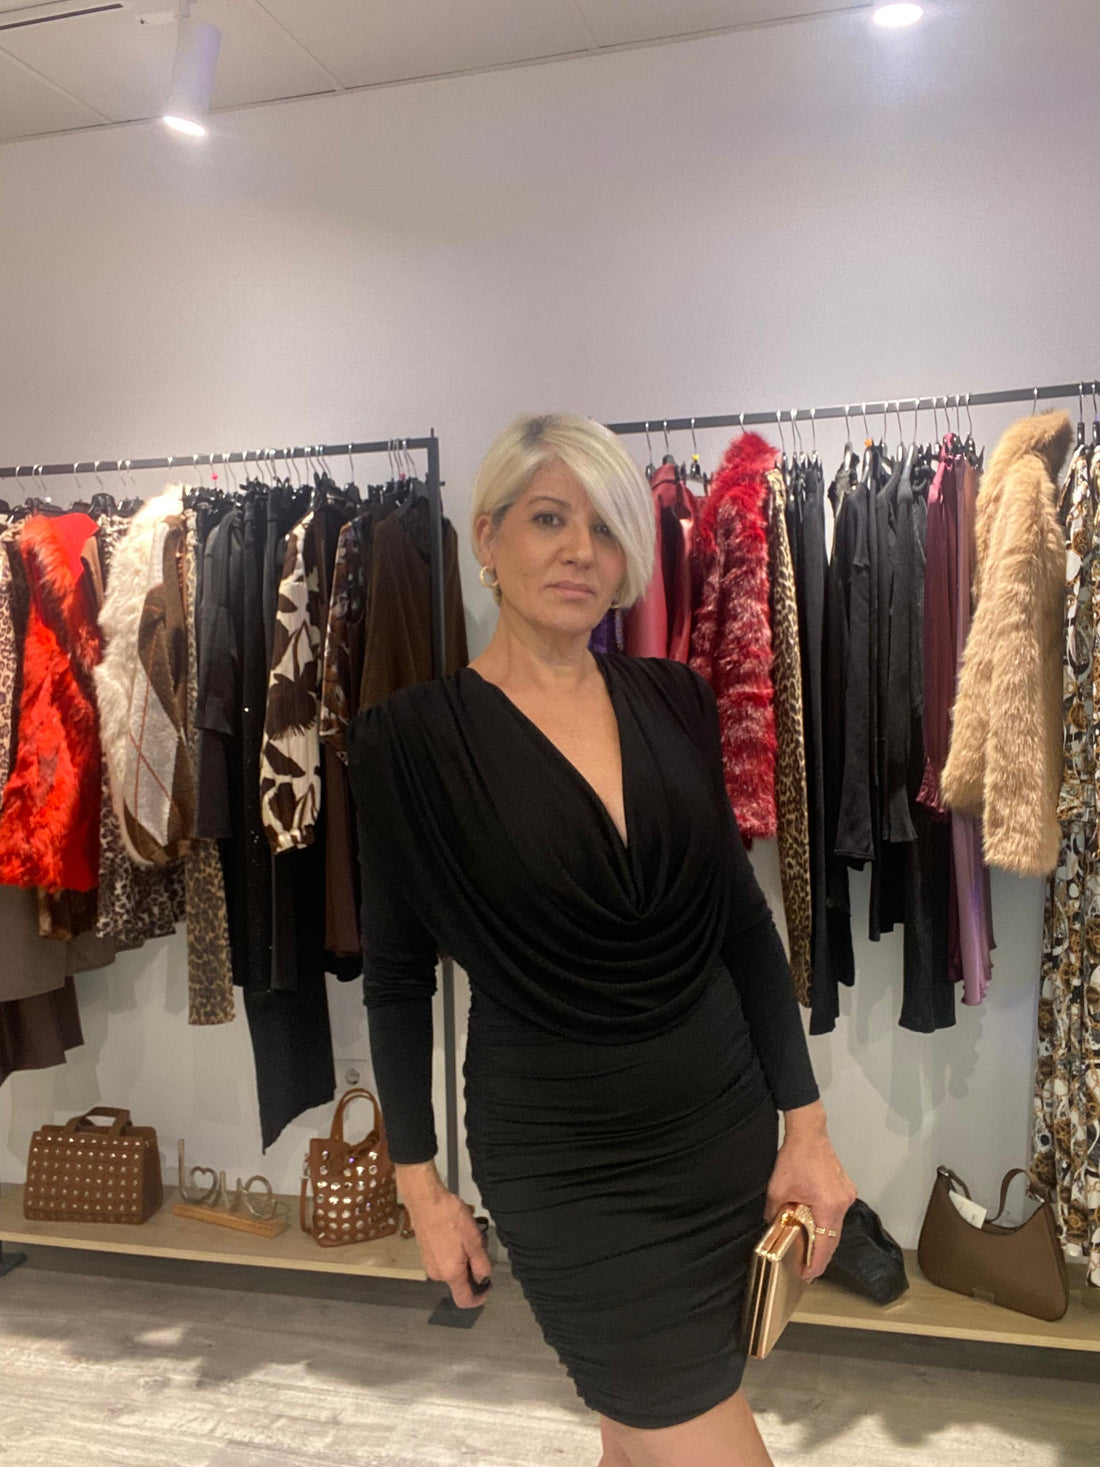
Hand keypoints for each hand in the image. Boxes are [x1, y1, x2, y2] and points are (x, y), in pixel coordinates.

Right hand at [397, 1161, 492, 1308]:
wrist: (425, 1199)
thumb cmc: (450, 1217)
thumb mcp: (474, 1240)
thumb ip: (481, 1264)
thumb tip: (483, 1278)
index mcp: (450, 1273)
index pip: (465, 1300)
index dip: (480, 1298)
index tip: (489, 1285)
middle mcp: (437, 1273)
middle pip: (460, 1282)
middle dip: (473, 1268)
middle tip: (480, 1245)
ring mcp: (429, 1263)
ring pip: (453, 1269)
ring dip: (464, 1258)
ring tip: (468, 1234)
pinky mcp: (425, 1252)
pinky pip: (444, 1259)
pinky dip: (454, 1252)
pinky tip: (456, 1232)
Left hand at [764, 1101, 855, 1281]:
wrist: (809, 1134)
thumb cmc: (795, 1158)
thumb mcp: (778, 1190)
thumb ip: (774, 1212)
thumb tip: (772, 1226)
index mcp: (828, 1206)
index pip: (825, 1244)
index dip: (817, 1263)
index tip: (809, 1275)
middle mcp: (842, 1203)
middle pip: (834, 1238)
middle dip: (822, 1255)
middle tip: (809, 1270)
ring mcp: (847, 1195)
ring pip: (836, 1226)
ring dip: (825, 1239)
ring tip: (812, 1253)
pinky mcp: (846, 1188)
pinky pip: (837, 1213)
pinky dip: (828, 1223)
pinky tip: (817, 1228)